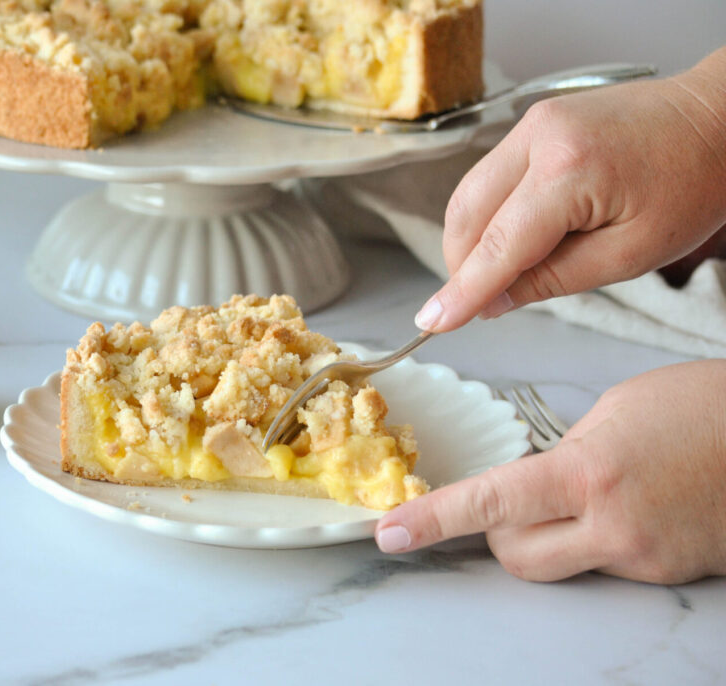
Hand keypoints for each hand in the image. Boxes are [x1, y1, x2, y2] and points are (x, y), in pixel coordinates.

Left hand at [374, 360, 725, 583]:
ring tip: (591, 492)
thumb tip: (539, 478)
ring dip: (548, 536)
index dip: (433, 520)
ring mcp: (643, 558)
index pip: (491, 503)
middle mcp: (613, 527)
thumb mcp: (617, 408)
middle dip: (497, 529)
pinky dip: (598, 538)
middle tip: (519, 496)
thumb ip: (567, 449)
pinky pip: (605, 564)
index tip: (390, 532)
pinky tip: (635, 502)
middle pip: (512, 554)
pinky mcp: (668, 574)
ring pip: (558, 564)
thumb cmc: (707, 408)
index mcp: (589, 473)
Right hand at [415, 48, 725, 331]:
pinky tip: (509, 238)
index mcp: (570, 170)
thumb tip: (492, 301)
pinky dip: (487, 215)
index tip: (432, 322)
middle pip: (467, 215)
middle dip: (463, 266)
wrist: (719, 118)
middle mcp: (539, 137)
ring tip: (497, 273)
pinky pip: (488, 177)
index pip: (498, 245)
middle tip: (480, 303)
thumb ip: (553, 280)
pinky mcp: (533, 122)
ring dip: (471, 241)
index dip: (462, 290)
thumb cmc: (692, 183)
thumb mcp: (630, 253)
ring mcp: (532, 123)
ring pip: (469, 195)